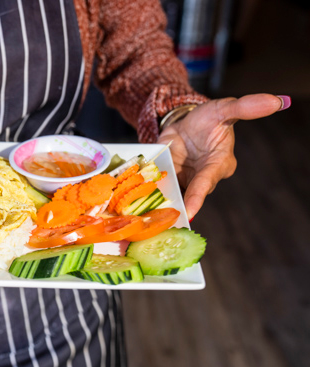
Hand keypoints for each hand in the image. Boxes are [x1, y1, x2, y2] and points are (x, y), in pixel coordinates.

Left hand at [158, 94, 288, 219]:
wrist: (187, 120)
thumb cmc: (210, 117)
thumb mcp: (223, 109)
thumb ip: (244, 107)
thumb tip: (276, 100)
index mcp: (218, 164)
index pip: (206, 183)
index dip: (197, 198)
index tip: (189, 213)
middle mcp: (201, 177)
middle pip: (187, 192)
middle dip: (174, 202)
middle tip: (160, 217)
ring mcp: (184, 179)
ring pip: (172, 192)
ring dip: (160, 200)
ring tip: (146, 214)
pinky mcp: (169, 177)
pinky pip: (159, 186)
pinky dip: (149, 192)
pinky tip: (138, 202)